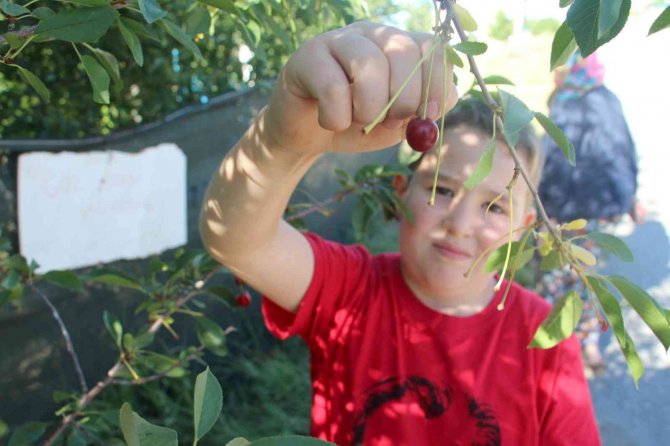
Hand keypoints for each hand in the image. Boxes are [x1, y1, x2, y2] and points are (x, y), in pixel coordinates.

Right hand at [262, 21, 456, 154]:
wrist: (309, 135)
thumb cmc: (358, 124)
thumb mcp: (398, 123)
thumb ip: (421, 111)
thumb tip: (437, 104)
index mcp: (400, 45)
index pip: (433, 47)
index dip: (436, 83)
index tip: (428, 114)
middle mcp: (373, 33)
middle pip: (403, 52)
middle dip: (403, 99)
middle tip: (388, 123)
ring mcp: (339, 39)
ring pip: (369, 65)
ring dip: (369, 109)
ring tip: (358, 123)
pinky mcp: (308, 56)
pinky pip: (333, 87)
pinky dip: (336, 118)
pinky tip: (330, 122)